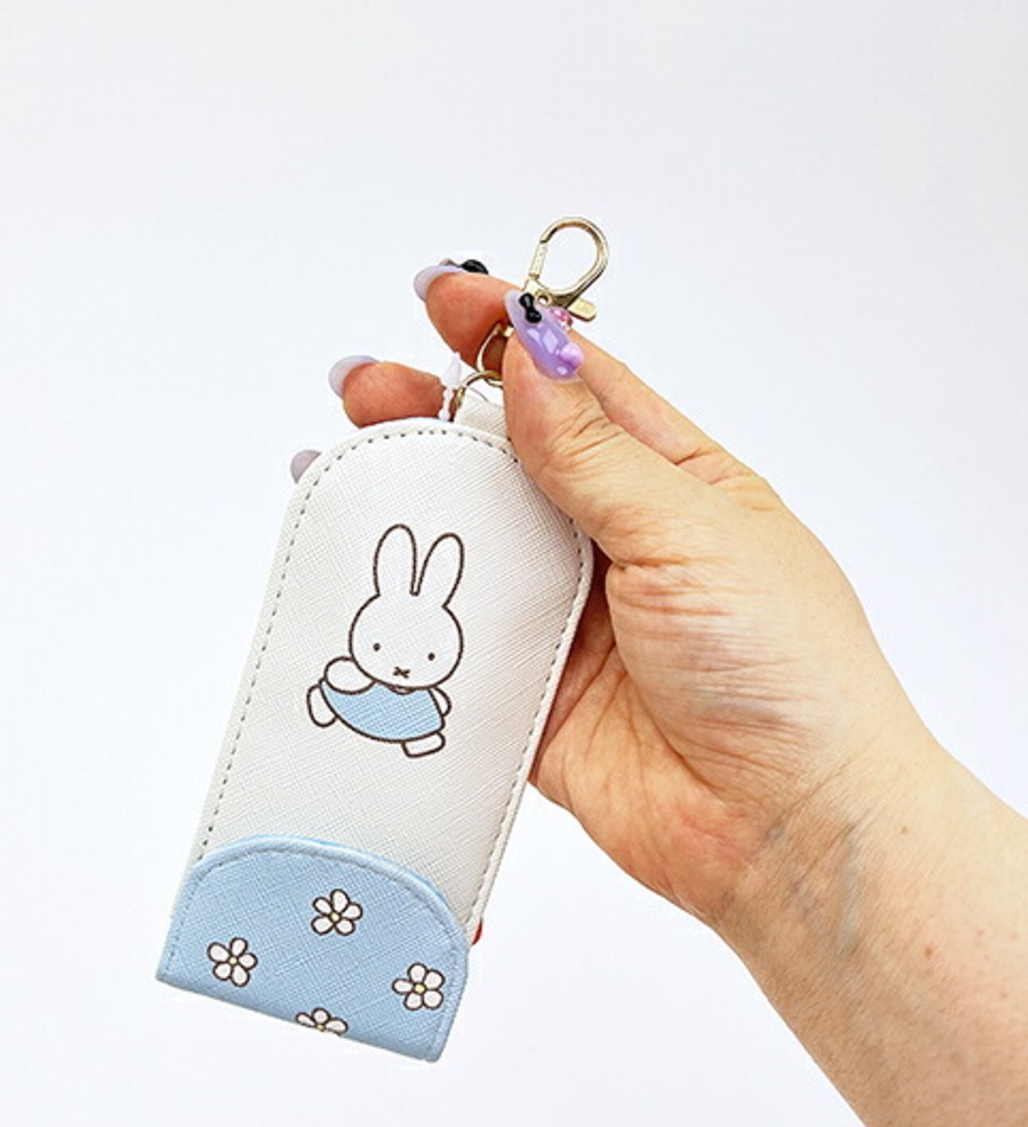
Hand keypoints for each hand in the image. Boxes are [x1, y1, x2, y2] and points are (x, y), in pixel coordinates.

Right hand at [336, 271, 935, 928]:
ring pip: (473, 543)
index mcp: (674, 485)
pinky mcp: (531, 691)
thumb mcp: (692, 534)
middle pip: (506, 461)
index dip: (510, 337)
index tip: (445, 298)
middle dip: (435, 415)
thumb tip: (529, 361)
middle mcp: (615, 543)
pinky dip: (411, 611)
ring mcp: (569, 617)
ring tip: (342, 461)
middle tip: (366, 388)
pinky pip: (459, 639)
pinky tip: (358, 573)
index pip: (578, 389)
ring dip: (412, 504)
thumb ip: (597, 457)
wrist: (782, 828)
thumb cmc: (783, 674)